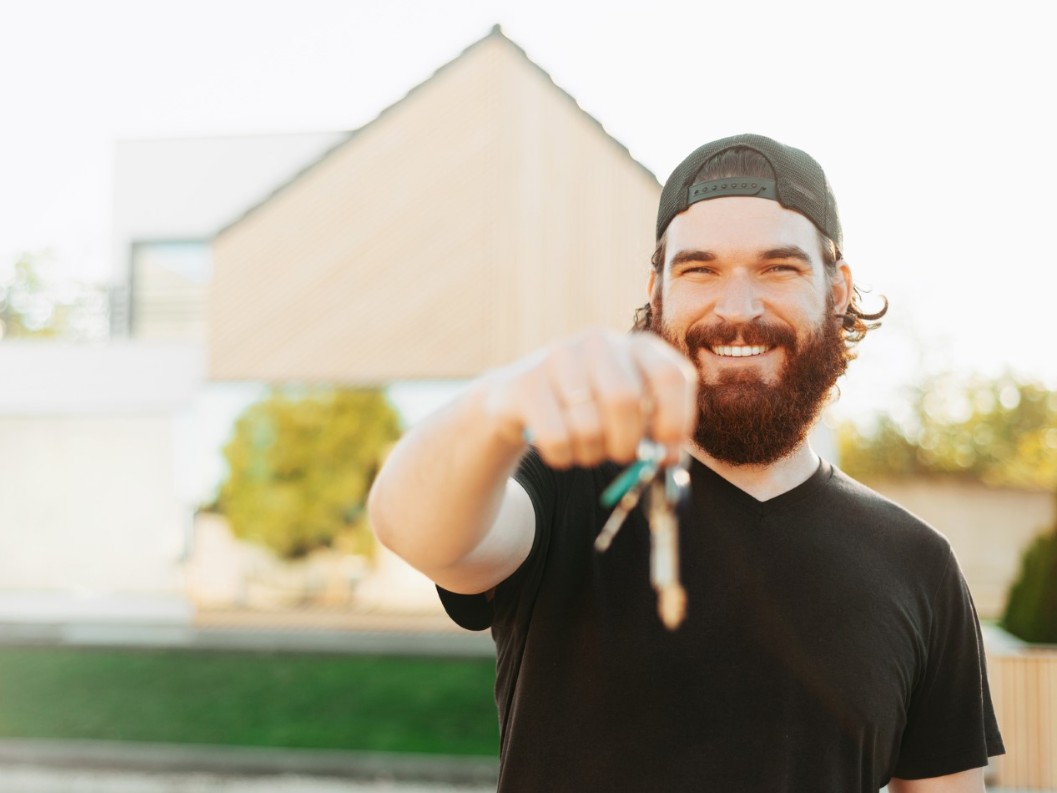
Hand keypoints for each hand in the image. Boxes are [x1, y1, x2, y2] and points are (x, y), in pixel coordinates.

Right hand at [482, 328, 698, 468]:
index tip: (667, 451)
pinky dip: (563, 457)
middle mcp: (599, 342)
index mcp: (635, 346)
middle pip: (624, 400)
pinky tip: (560, 449)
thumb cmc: (590, 412)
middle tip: (621, 458)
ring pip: (588, 425)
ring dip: (592, 454)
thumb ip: (654, 435)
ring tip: (586, 450)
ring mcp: (559, 356)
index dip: (675, 419)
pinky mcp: (526, 382)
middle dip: (626, 444)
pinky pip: (556, 438)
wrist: (523, 402)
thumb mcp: (628, 415)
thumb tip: (668, 458)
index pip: (670, 376)